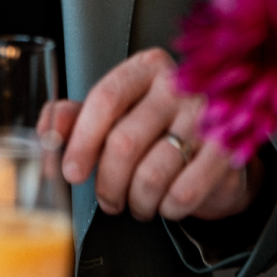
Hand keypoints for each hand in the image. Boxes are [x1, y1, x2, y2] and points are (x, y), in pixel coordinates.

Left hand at [45, 48, 258, 222]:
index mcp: (146, 68)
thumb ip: (76, 117)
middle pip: (124, 142)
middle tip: (108, 200)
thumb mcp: (115, 116)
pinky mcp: (228, 149)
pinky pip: (184, 191)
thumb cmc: (158, 130)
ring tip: (138, 203)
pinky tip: (167, 205)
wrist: (217, 153)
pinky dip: (168, 208)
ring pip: (152, 174)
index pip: (105, 98)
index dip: (82, 140)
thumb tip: (48, 129)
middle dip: (108, 183)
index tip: (70, 171)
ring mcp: (207, 115)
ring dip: (138, 201)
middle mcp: (180, 84)